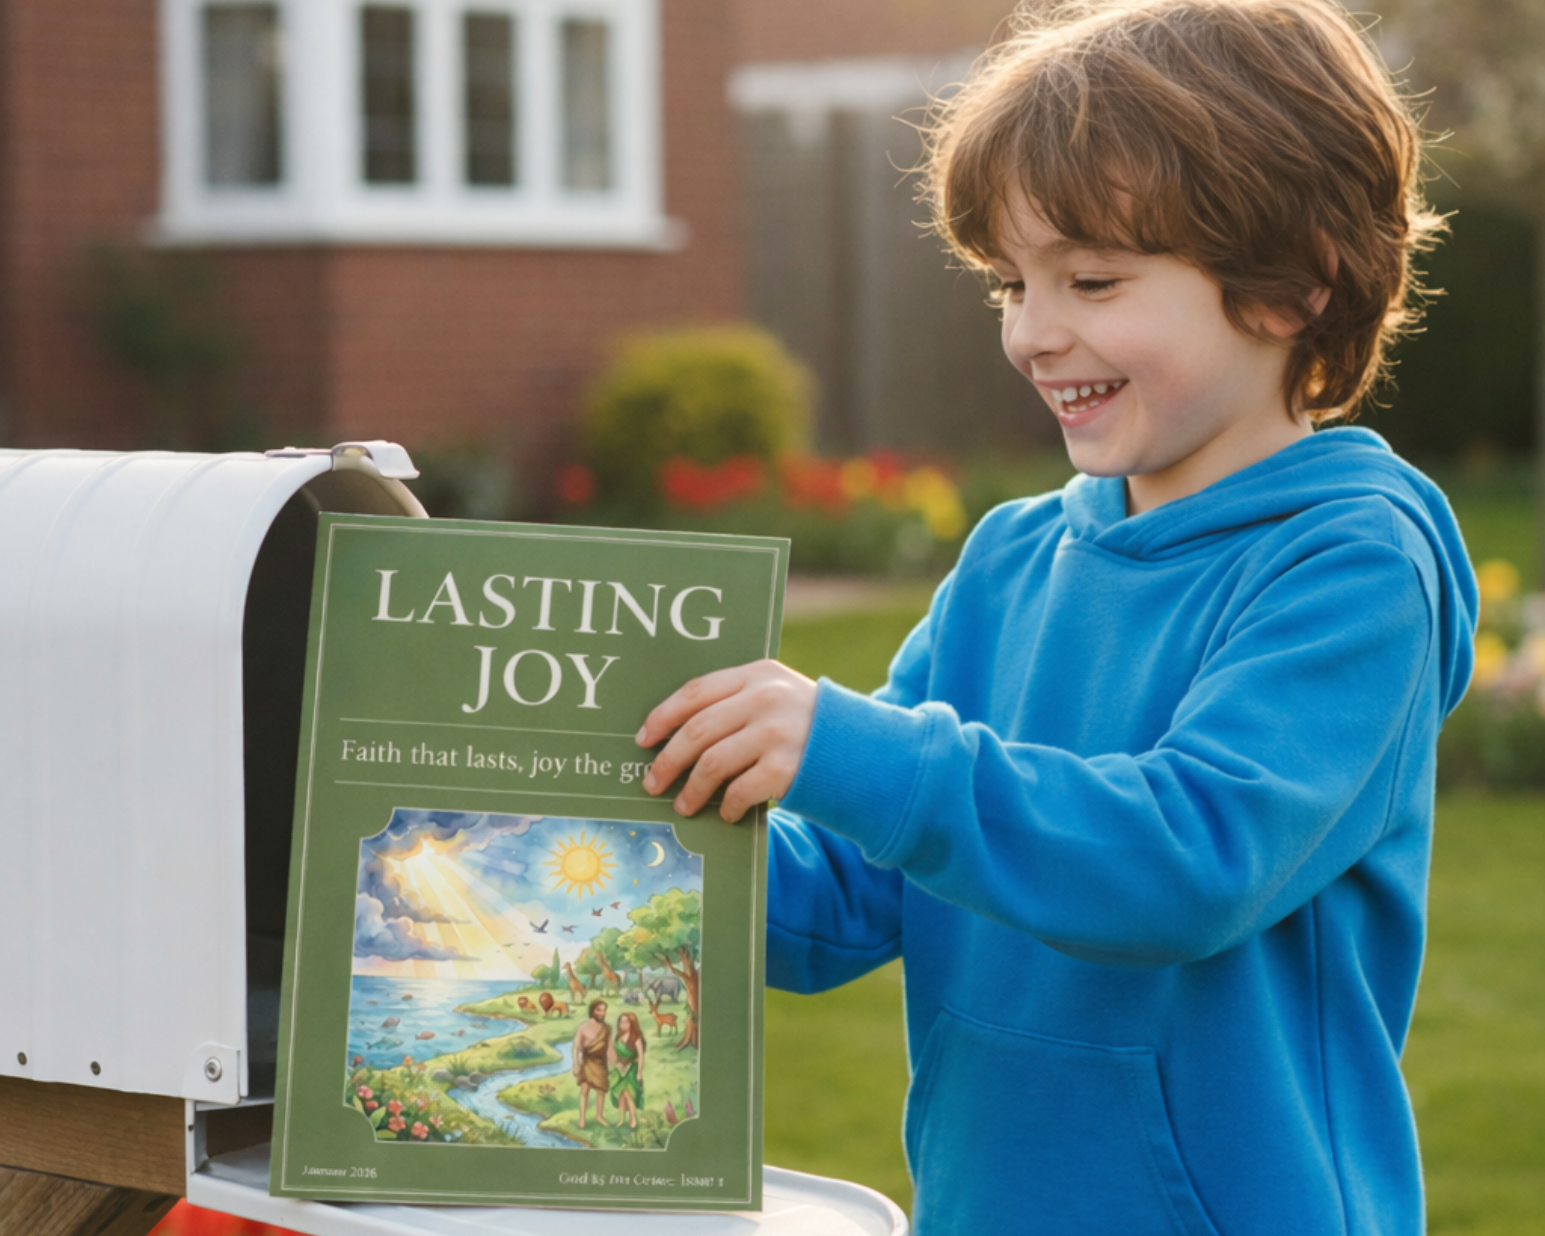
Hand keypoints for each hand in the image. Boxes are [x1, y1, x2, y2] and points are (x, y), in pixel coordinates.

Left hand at [637, 659, 816, 821]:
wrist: (864, 750)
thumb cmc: (808, 726)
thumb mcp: (778, 695)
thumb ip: (737, 701)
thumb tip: (674, 733)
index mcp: (758, 673)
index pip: (696, 691)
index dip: (664, 716)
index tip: (644, 739)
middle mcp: (766, 698)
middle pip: (697, 730)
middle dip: (668, 759)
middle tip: (652, 781)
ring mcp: (776, 732)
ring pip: (712, 763)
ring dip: (691, 789)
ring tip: (683, 804)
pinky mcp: (787, 767)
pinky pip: (740, 791)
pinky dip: (727, 806)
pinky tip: (725, 814)